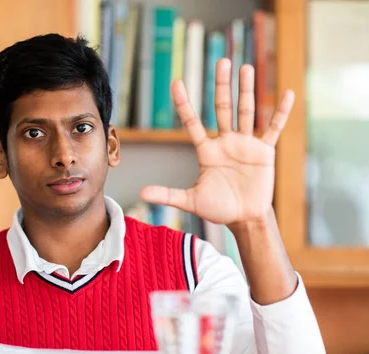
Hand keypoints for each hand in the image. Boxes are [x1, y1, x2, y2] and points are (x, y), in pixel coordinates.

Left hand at [140, 58, 294, 225]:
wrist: (244, 218)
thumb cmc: (217, 208)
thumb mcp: (191, 201)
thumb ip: (168, 195)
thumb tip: (141, 192)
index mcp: (206, 151)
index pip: (192, 122)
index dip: (184, 103)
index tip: (176, 82)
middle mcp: (225, 142)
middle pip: (222, 108)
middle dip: (222, 85)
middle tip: (222, 61)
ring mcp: (246, 144)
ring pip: (246, 111)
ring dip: (247, 90)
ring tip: (246, 67)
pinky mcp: (264, 151)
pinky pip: (274, 128)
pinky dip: (281, 112)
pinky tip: (287, 93)